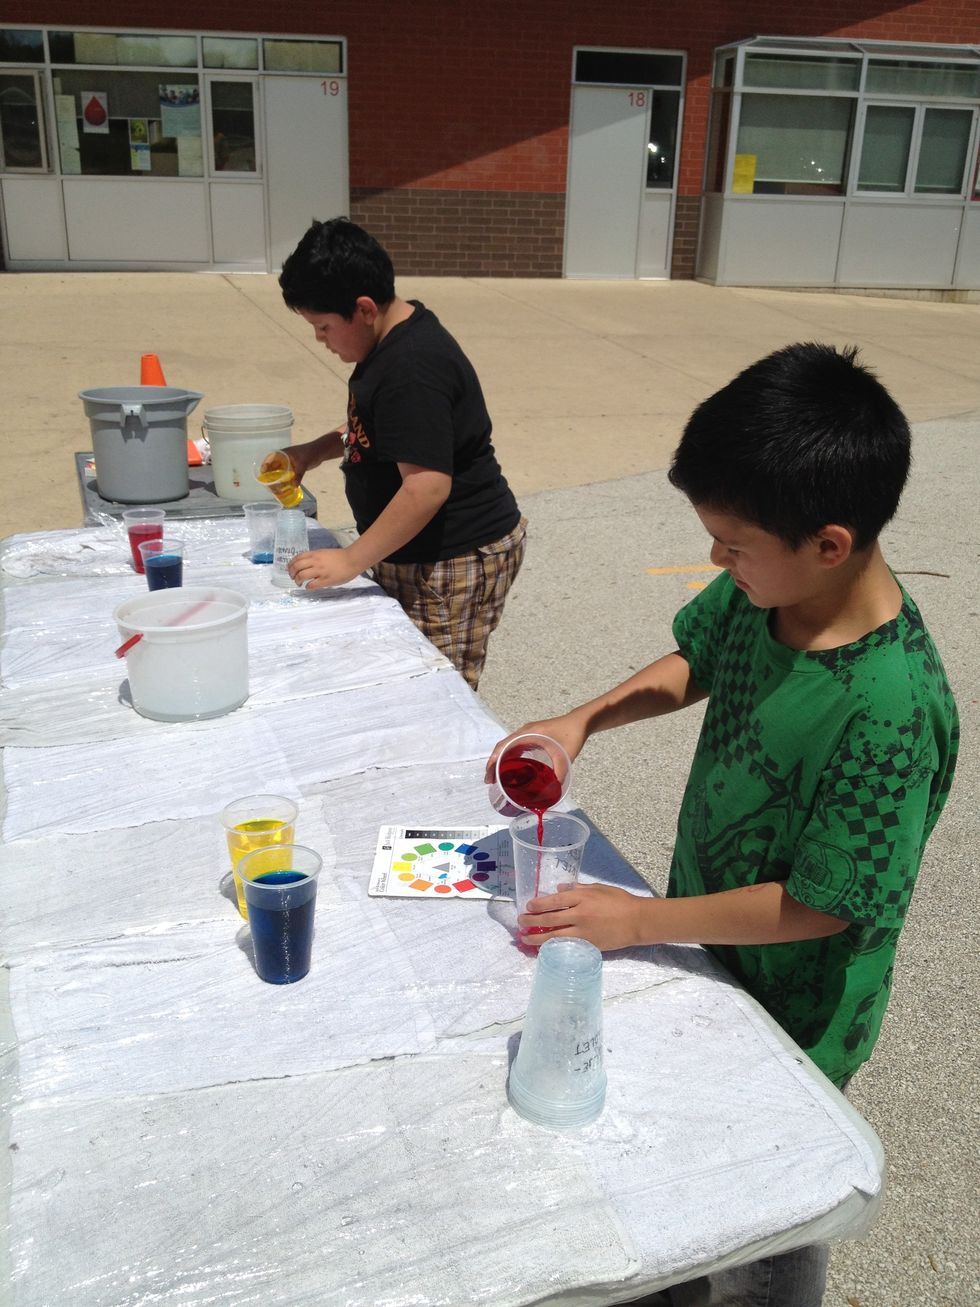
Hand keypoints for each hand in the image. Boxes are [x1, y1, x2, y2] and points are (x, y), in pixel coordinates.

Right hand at [262, 431, 342, 481]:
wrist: (320, 452)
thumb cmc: (310, 454)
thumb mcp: (303, 465)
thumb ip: (299, 475)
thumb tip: (293, 486)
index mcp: (283, 453)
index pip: (270, 460)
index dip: (265, 467)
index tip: (262, 475)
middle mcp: (284, 458)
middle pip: (273, 467)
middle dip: (270, 476)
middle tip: (268, 485)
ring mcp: (288, 463)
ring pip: (280, 472)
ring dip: (277, 479)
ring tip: (274, 488)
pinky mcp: (293, 468)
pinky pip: (286, 474)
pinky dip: (285, 480)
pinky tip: (284, 487)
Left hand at [287, 547, 359, 590]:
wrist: (352, 560)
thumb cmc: (340, 557)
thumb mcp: (324, 553)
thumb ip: (315, 557)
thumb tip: (306, 564)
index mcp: (315, 554)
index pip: (297, 558)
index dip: (291, 564)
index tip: (290, 569)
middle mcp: (315, 562)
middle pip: (296, 567)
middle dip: (291, 573)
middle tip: (293, 577)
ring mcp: (320, 571)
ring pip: (302, 576)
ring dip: (297, 581)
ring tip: (299, 583)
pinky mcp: (326, 580)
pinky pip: (312, 585)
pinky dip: (307, 587)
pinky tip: (309, 587)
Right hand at [483, 714, 588, 783]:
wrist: (580, 722)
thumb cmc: (572, 734)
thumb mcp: (566, 754)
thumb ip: (560, 771)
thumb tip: (553, 789)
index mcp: (528, 733)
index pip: (504, 745)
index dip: (494, 760)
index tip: (489, 776)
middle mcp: (524, 731)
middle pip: (502, 747)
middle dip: (493, 763)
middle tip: (490, 781)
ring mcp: (527, 733)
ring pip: (507, 746)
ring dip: (499, 760)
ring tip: (496, 777)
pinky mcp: (532, 736)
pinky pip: (515, 746)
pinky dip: (508, 757)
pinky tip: (510, 768)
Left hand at [518, 883, 648, 951]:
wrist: (637, 921)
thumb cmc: (620, 901)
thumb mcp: (599, 888)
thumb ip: (578, 888)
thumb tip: (560, 889)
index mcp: (582, 898)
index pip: (554, 901)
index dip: (539, 904)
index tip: (528, 906)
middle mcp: (580, 914)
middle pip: (550, 919)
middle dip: (532, 921)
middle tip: (520, 923)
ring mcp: (583, 932)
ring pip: (554, 936)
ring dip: (537, 937)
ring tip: (525, 938)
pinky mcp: (588, 945)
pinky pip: (566, 946)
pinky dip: (553, 947)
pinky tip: (543, 948)